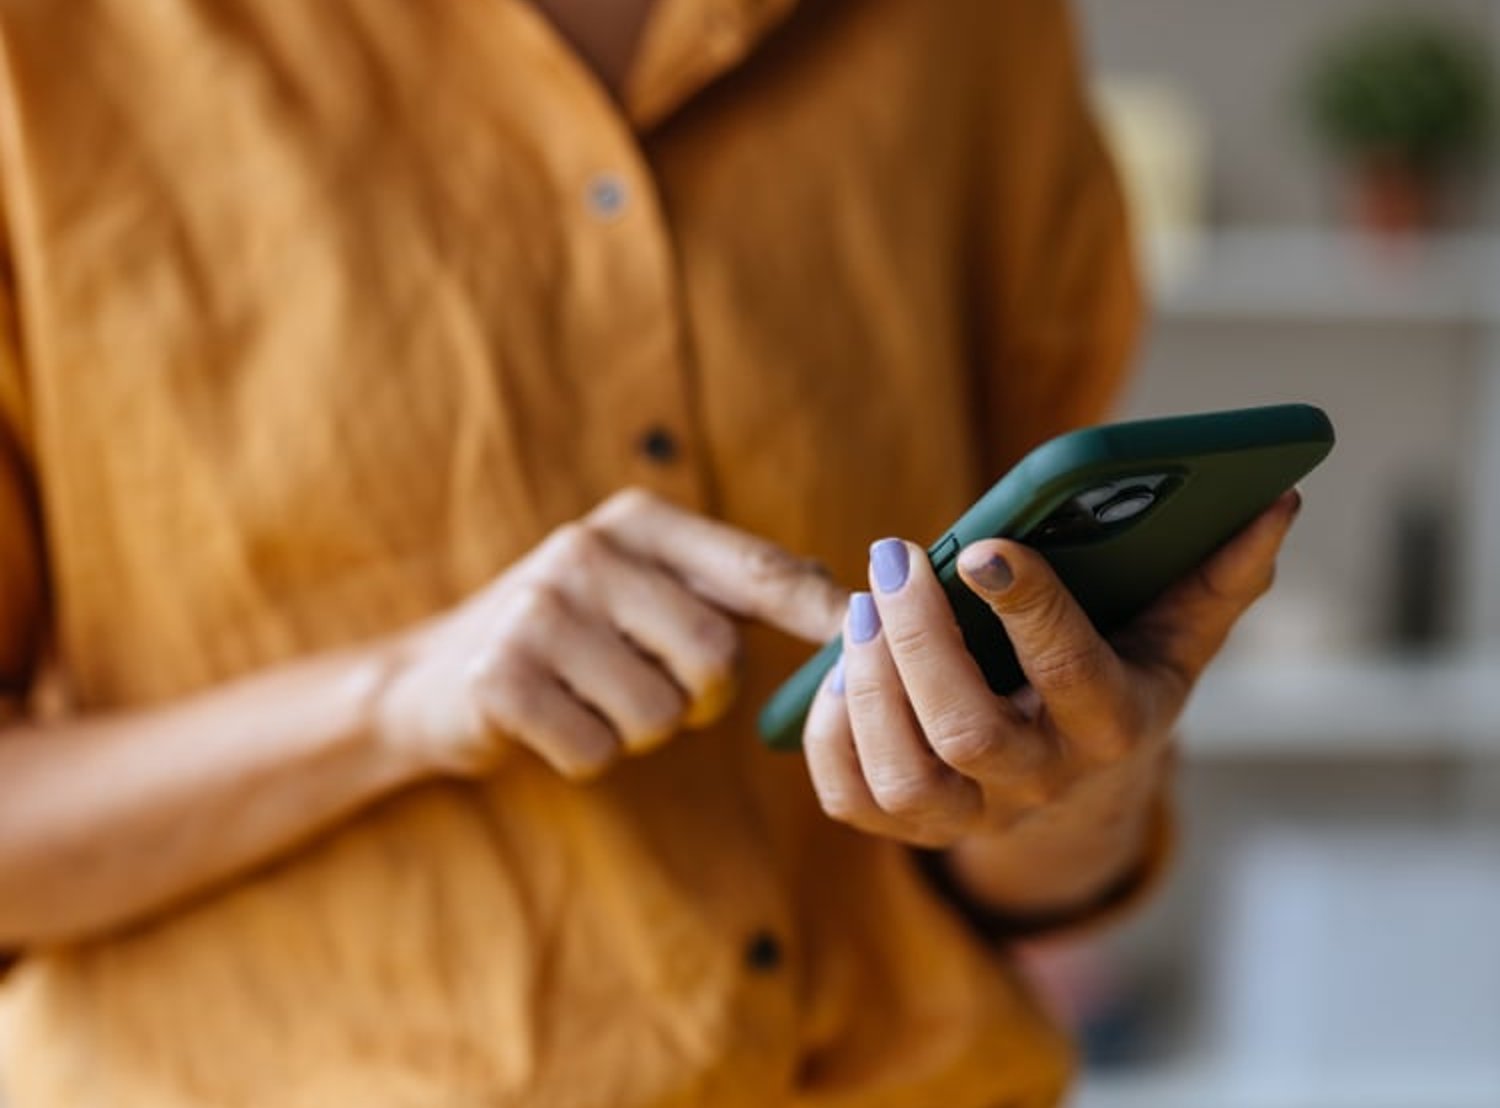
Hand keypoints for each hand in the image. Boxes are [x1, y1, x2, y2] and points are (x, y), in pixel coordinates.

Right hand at [376, 489, 846, 780]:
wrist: (434, 676)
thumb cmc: (574, 637)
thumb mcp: (645, 589)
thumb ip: (734, 588)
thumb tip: (853, 605)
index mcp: (639, 522)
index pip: (755, 569)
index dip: (820, 610)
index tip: (875, 634)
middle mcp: (588, 550)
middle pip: (715, 658)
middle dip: (700, 698)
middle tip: (655, 688)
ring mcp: (538, 610)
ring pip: (659, 714)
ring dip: (639, 730)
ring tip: (592, 697)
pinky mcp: (499, 677)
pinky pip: (598, 750)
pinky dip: (587, 755)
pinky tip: (552, 721)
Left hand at [803, 492, 1300, 888]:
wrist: (1078, 784)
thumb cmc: (1120, 678)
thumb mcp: (1176, 634)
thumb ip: (1219, 575)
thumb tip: (1276, 502)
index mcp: (1114, 727)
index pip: (1072, 677)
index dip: (1029, 612)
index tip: (984, 545)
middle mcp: (1041, 784)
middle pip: (968, 733)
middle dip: (922, 642)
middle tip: (895, 557)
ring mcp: (971, 816)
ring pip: (905, 776)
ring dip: (869, 685)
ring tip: (862, 604)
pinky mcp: (910, 827)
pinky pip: (851, 798)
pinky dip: (830, 732)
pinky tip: (837, 665)